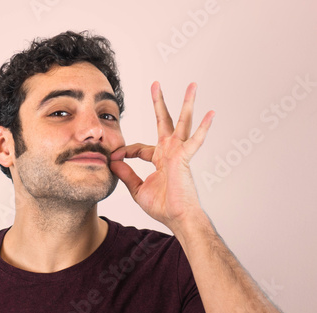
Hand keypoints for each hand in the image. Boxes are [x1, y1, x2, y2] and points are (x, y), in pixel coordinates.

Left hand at [110, 82, 214, 230]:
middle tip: (155, 84)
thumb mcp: (138, 189)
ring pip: (182, 122)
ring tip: (192, 85)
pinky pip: (195, 140)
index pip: (138, 147)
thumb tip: (112, 162)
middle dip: (159, 103)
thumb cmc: (162, 206)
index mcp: (158, 159)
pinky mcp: (185, 157)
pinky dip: (203, 127)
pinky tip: (210, 113)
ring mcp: (178, 152)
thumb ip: (126, 174)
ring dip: (186, 103)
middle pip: (163, 122)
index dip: (124, 151)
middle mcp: (169, 152)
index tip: (113, 157)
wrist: (177, 218)